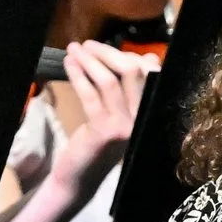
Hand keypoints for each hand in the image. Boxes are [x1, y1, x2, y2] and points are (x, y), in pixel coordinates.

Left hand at [55, 39, 157, 180]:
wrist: (83, 177)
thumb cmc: (103, 142)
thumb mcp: (123, 112)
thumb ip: (134, 88)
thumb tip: (150, 57)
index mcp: (152, 111)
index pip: (150, 73)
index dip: (129, 56)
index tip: (108, 51)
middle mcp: (143, 118)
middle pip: (132, 72)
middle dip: (108, 52)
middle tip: (88, 45)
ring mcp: (124, 126)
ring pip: (109, 81)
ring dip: (89, 60)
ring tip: (74, 49)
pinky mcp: (103, 131)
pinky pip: (90, 94)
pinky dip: (77, 75)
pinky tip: (69, 64)